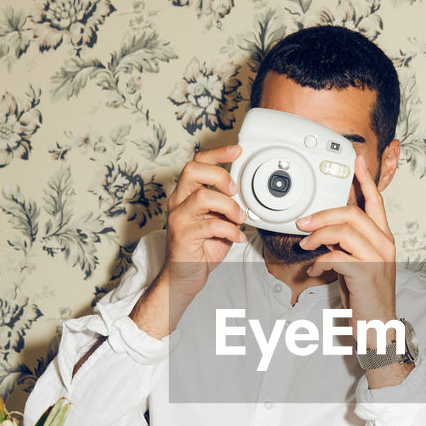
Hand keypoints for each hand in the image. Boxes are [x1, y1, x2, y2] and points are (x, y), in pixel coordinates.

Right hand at [131, 144, 245, 335]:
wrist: (185, 276)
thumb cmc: (201, 249)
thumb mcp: (218, 221)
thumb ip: (226, 206)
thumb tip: (246, 195)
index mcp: (187, 195)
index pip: (197, 163)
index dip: (218, 153)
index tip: (237, 150)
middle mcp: (179, 202)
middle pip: (193, 169)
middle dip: (220, 175)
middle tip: (235, 191)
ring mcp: (178, 217)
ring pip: (204, 196)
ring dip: (230, 207)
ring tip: (239, 220)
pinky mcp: (183, 235)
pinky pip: (211, 224)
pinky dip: (230, 230)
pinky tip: (236, 237)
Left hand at [295, 155, 396, 328]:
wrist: (378, 327)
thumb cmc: (366, 296)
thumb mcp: (356, 264)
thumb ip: (346, 245)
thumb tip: (322, 232)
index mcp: (383, 238)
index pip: (376, 202)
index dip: (366, 180)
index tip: (356, 162)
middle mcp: (384, 244)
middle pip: (353, 213)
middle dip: (323, 214)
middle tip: (303, 222)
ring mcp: (378, 258)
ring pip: (345, 231)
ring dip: (318, 236)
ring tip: (306, 246)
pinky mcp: (367, 273)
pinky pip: (338, 256)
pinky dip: (320, 261)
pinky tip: (315, 269)